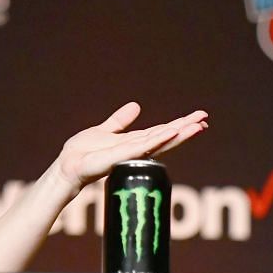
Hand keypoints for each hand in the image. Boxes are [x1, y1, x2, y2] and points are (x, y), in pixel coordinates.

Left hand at [54, 103, 209, 190]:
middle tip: (206, 121)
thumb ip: (120, 121)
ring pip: (160, 141)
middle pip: (167, 137)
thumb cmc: (83, 153)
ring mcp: (130, 154)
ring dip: (179, 133)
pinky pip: (142, 146)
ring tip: (198, 125)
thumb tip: (136, 106)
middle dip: (186, 129)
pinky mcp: (120, 156)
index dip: (180, 125)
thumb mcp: (105, 130)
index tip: (199, 118)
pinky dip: (158, 139)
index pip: (162, 132)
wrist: (67, 166)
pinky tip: (171, 131)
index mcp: (134, 142)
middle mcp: (136, 149)